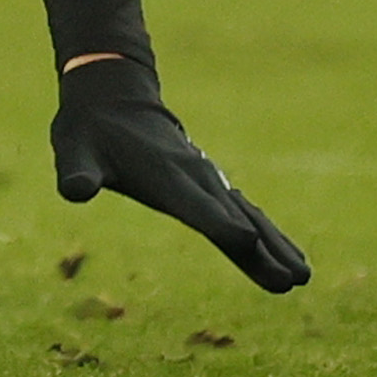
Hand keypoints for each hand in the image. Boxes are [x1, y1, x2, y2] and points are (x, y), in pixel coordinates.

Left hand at [48, 56, 310, 294]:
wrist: (114, 97)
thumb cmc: (89, 130)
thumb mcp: (73, 150)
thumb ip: (77, 172)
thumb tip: (75, 190)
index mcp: (164, 174)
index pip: (195, 204)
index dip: (219, 222)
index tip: (247, 241)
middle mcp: (194, 177)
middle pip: (233, 217)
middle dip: (262, 247)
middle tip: (293, 279)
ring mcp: (207, 179)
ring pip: (247, 215)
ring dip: (274, 244)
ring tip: (302, 276)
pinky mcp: (211, 185)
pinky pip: (246, 212)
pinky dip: (268, 233)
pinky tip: (290, 257)